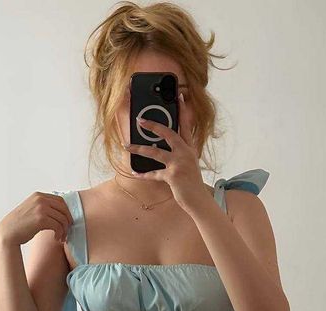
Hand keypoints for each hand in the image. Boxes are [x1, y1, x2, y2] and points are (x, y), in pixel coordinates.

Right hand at [0, 191, 73, 246]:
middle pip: (64, 209)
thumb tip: (61, 212)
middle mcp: (40, 199)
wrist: (8, 233)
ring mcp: (41, 208)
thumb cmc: (20, 225)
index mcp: (38, 195)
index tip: (66, 222)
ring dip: (64, 230)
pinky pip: (58, 226)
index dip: (66, 212)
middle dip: (68, 221)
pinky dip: (60, 234)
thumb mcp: (31, 210)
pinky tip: (56, 238)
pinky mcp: (41, 219)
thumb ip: (44, 207)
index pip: (60, 201)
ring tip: (61, 237)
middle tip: (67, 231)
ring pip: (63, 218)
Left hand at [124, 94, 208, 211]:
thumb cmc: (191, 182)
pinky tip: (135, 173)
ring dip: (139, 148)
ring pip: (155, 152)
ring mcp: (178, 164)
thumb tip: (159, 147)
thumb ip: (179, 153)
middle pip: (168, 133)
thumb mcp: (189, 164)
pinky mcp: (172, 176)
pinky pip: (153, 173)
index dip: (182, 110)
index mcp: (189, 148)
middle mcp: (185, 153)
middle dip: (153, 125)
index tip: (178, 96)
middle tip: (140, 121)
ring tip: (127, 145)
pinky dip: (143, 174)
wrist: (198, 200)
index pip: (186, 125)